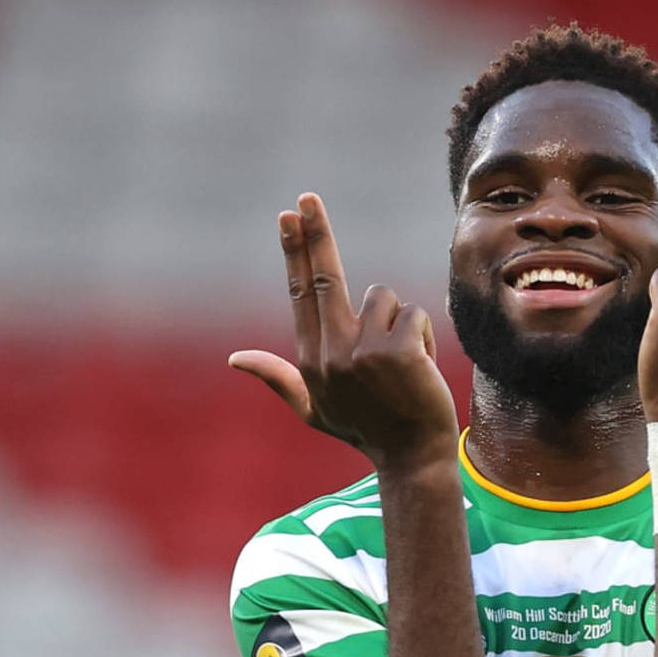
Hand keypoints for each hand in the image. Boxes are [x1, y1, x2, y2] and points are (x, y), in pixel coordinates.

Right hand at [229, 193, 459, 469]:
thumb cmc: (367, 431)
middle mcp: (331, 353)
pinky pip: (414, 315)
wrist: (411, 458)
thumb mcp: (315, 409)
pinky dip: (423, 338)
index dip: (294, 252)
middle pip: (324, 277)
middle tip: (307, 197)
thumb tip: (234, 358)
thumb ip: (280, 379)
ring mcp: (363, 353)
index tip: (288, 218)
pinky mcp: (396, 351)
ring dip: (400, 323)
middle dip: (316, 234)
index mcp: (311, 360)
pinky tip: (420, 370)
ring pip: (385, 299)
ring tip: (402, 364)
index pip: (300, 293)